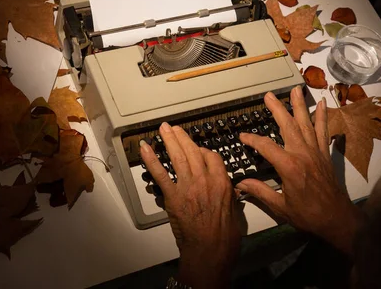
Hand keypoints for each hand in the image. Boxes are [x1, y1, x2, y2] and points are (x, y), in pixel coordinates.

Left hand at [140, 122, 240, 287]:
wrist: (210, 250)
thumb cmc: (225, 237)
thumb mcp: (234, 210)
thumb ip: (228, 195)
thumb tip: (227, 191)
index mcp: (222, 181)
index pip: (211, 156)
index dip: (202, 150)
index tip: (197, 149)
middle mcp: (205, 179)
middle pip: (193, 151)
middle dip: (182, 138)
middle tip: (174, 129)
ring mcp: (188, 186)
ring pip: (178, 157)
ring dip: (170, 140)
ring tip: (164, 129)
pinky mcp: (173, 196)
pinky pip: (161, 173)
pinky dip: (151, 160)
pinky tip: (145, 149)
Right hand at [236, 87, 360, 255]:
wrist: (337, 219)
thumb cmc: (308, 215)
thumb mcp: (280, 207)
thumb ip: (260, 192)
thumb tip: (240, 184)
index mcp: (289, 166)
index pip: (266, 146)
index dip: (252, 140)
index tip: (242, 136)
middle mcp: (303, 154)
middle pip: (288, 125)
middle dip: (277, 109)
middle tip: (269, 95)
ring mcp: (316, 152)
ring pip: (307, 124)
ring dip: (300, 106)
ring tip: (295, 90)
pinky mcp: (325, 154)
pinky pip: (324, 132)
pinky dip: (322, 118)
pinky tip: (322, 105)